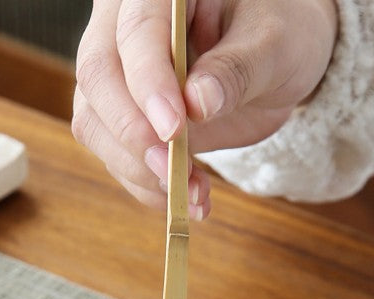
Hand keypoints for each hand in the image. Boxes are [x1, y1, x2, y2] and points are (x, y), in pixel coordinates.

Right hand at [72, 0, 337, 219]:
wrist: (275, 62)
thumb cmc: (278, 35)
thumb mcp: (274, 45)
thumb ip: (237, 70)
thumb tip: (198, 104)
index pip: (136, 31)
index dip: (148, 82)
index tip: (173, 130)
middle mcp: (122, 24)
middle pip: (97, 76)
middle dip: (133, 133)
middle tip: (173, 171)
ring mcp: (116, 73)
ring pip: (95, 122)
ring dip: (139, 169)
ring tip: (193, 193)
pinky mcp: (121, 117)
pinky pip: (115, 155)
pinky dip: (149, 186)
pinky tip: (190, 199)